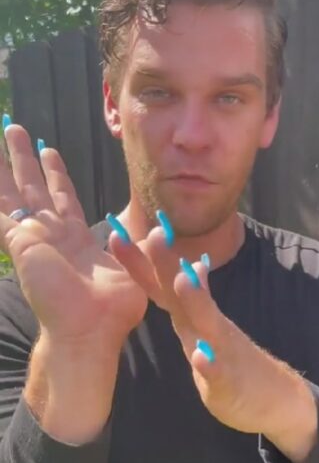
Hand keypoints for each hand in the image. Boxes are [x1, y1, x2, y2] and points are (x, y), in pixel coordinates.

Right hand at [0, 125, 149, 348]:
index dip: (54, 174)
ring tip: (3, 133)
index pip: (61, 197)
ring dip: (7, 165)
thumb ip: (141, 246)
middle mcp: (51, 234)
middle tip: (15, 131)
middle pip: (34, 187)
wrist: (90, 330)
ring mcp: (33, 238)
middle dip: (25, 159)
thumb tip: (159, 229)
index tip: (48, 150)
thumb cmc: (113, 309)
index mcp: (75, 239)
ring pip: (14, 193)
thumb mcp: (134, 268)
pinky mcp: (20, 243)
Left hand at [113, 225, 317, 462]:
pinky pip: (220, 374)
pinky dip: (210, 365)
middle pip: (184, 293)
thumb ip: (192, 303)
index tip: (117, 234)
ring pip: (208, 326)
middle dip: (168, 264)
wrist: (275, 399)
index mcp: (192, 318)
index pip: (161, 286)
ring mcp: (222, 352)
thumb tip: (189, 267)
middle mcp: (207, 327)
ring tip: (184, 280)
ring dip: (197, 302)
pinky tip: (203, 358)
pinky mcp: (231, 383)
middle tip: (155, 233)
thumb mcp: (205, 330)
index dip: (139, 263)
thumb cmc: (231, 363)